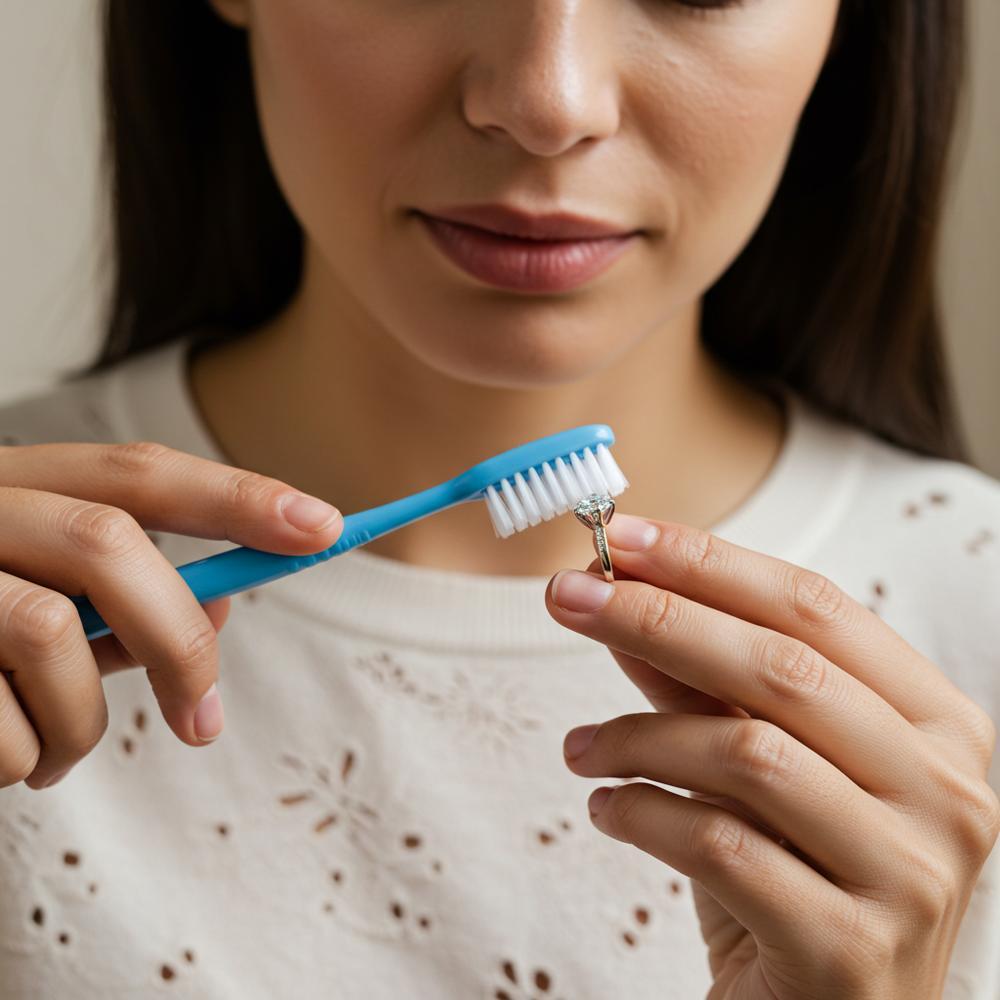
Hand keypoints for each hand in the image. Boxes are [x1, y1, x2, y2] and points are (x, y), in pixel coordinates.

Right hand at [0, 441, 342, 788]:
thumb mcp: (36, 593)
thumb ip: (122, 597)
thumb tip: (229, 614)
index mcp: (11, 484)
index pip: (139, 473)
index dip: (236, 497)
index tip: (322, 527)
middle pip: (111, 545)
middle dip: (178, 639)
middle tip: (208, 721)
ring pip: (50, 637)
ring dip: (81, 722)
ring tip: (59, 754)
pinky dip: (20, 758)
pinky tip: (8, 760)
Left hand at [545, 513, 999, 998]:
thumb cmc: (796, 876)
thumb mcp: (756, 765)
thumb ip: (701, 681)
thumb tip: (624, 592)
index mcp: (937, 723)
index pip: (816, 608)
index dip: (710, 563)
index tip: (622, 538)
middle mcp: (946, 790)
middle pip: (781, 668)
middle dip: (657, 618)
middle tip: (570, 596)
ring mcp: (910, 874)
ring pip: (746, 754)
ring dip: (636, 737)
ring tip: (580, 747)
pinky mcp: (850, 949)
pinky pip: (720, 846)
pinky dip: (642, 814)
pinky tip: (607, 809)